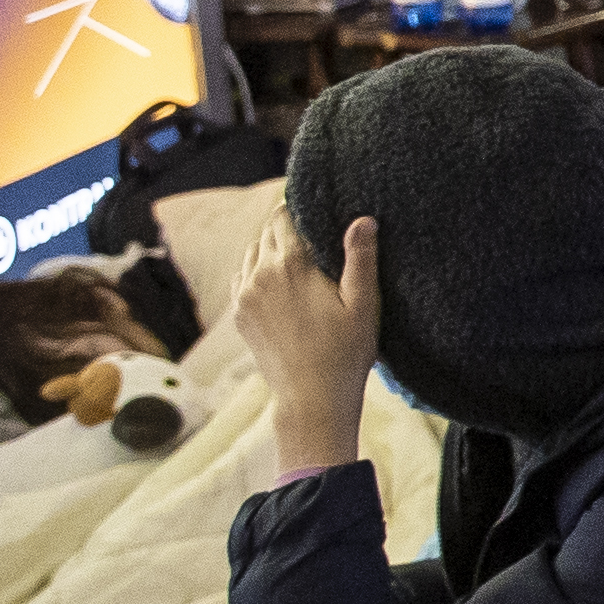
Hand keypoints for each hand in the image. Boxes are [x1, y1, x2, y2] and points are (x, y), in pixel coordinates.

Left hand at [234, 212, 379, 475]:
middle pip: (266, 233)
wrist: (311, 398)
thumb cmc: (345, 352)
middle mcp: (259, 276)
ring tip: (296, 254)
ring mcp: (244, 296)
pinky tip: (278, 279)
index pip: (283, 218)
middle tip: (311, 229)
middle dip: (286, 227)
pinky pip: (242, 277)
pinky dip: (256, 269)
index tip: (312, 206)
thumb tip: (364, 219)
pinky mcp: (239, 315)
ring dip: (270, 248)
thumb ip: (360, 258)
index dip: (296, 207)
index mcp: (290, 266)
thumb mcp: (364, 304)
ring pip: (250, 254)